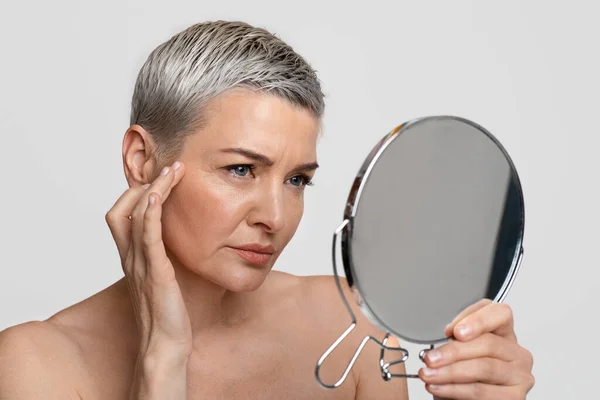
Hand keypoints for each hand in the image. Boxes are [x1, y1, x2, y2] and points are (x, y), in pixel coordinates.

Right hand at [105, 161, 191, 358]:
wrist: (165, 345)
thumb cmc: (168, 314)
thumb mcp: (162, 279)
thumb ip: (162, 259)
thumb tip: (177, 241)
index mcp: (132, 258)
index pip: (122, 214)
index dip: (137, 192)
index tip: (162, 177)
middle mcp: (131, 258)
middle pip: (120, 208)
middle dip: (144, 183)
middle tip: (171, 167)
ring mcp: (140, 264)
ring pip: (134, 215)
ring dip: (154, 187)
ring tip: (174, 170)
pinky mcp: (155, 272)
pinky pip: (147, 235)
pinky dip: (150, 211)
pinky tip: (160, 193)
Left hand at [419, 299, 534, 399]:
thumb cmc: (463, 375)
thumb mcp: (459, 350)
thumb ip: (458, 338)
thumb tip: (450, 332)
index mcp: (504, 334)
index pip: (501, 313)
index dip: (478, 319)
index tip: (455, 331)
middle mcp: (517, 353)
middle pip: (488, 343)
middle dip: (454, 351)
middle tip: (430, 358)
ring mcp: (519, 376)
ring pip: (484, 367)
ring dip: (450, 371)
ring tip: (428, 374)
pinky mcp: (514, 397)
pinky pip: (480, 391)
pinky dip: (454, 389)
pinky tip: (439, 387)